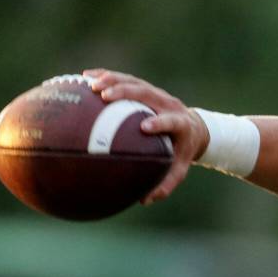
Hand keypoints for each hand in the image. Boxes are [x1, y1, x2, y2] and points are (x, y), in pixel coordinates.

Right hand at [83, 68, 209, 204]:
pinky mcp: (147, 89)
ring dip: (113, 80)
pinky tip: (84, 77)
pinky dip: (106, 76)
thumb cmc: (182, 151)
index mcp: (180, 124)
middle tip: (104, 96)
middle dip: (127, 92)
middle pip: (148, 93)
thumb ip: (165, 184)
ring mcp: (157, 94)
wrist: (193, 128)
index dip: (160, 122)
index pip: (171, 121)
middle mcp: (169, 104)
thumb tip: (144, 200)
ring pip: (135, 82)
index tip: (145, 126)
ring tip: (90, 84)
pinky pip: (126, 79)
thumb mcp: (179, 168)